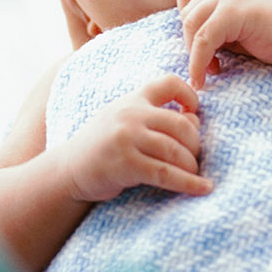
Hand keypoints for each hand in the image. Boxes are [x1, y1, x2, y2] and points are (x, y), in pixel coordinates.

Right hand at [61, 74, 208, 200]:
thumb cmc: (104, 146)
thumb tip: (196, 120)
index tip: (194, 111)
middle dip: (195, 143)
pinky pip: (166, 174)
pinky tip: (204, 188)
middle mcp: (130, 114)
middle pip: (181, 124)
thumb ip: (156, 118)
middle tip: (196, 157)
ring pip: (175, 150)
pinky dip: (189, 183)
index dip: (189, 94)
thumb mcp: (126, 121)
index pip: (168, 83)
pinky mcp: (126, 164)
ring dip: (192, 166)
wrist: (67, 170)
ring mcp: (127, 138)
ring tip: (197, 175)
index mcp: (133, 99)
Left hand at [177, 0, 271, 87]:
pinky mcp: (234, 12)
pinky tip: (204, 77)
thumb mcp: (235, 26)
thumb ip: (212, 23)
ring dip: (194, 54)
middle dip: (191, 42)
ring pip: (191, 25)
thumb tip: (183, 37)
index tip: (200, 38)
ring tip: (209, 71)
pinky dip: (198, 62)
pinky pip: (203, 39)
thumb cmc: (269, 40)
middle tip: (208, 63)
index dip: (184, 13)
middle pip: (187, 12)